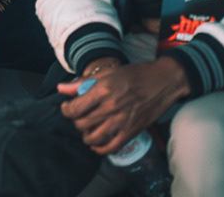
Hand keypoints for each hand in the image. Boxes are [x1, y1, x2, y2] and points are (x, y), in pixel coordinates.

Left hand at [58, 57, 189, 155]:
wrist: (162, 81)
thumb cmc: (134, 74)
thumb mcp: (107, 73)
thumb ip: (82, 83)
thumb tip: (61, 88)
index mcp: (101, 90)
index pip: (74, 109)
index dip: (66, 110)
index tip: (67, 108)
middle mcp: (110, 107)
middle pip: (81, 124)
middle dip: (76, 122)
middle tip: (79, 117)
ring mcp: (121, 121)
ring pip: (93, 138)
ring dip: (86, 135)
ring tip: (88, 129)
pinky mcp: (132, 131)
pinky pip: (111, 147)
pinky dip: (100, 149)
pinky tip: (98, 143)